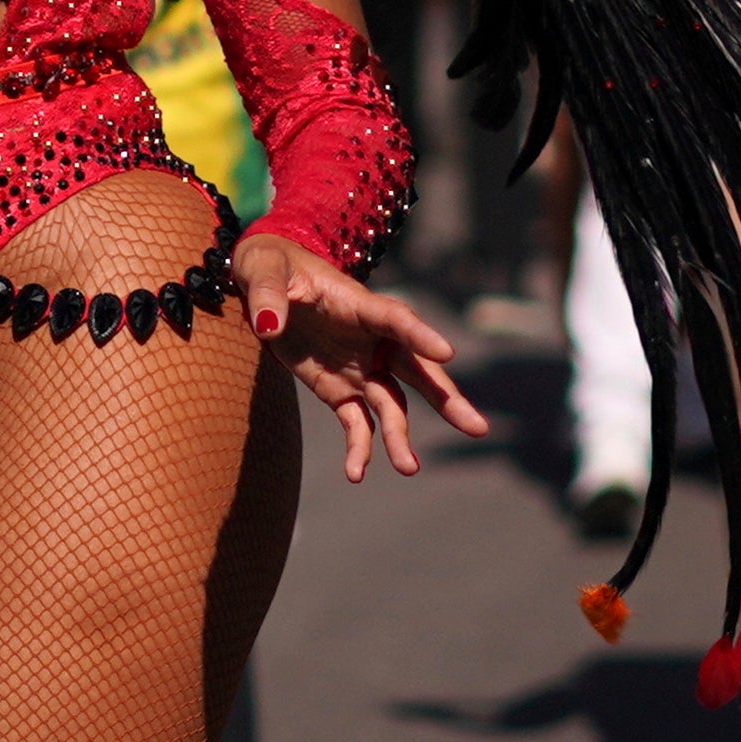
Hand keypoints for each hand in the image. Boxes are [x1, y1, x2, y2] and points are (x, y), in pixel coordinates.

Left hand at [232, 230, 492, 483]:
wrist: (266, 284)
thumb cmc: (271, 267)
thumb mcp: (264, 272)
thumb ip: (269, 298)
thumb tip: (270, 327)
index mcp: (362, 306)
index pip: (397, 320)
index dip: (421, 336)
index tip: (447, 354)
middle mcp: (373, 341)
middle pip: (417, 371)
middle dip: (446, 398)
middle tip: (476, 427)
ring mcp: (361, 368)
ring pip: (391, 406)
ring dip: (399, 437)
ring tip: (408, 468)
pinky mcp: (341, 391)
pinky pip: (356, 424)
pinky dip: (359, 448)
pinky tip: (356, 474)